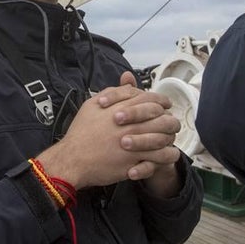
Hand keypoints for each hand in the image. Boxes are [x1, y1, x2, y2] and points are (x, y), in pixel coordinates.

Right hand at [37, 71, 180, 189]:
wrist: (73, 159)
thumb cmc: (80, 133)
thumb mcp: (91, 105)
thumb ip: (113, 92)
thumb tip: (128, 82)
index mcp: (122, 109)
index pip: (151, 99)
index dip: (162, 100)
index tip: (166, 104)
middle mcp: (131, 125)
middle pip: (162, 118)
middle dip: (170, 119)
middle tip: (171, 121)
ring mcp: (135, 143)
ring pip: (164, 138)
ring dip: (170, 137)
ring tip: (171, 137)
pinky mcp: (135, 161)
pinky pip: (159, 158)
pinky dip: (167, 155)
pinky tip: (169, 153)